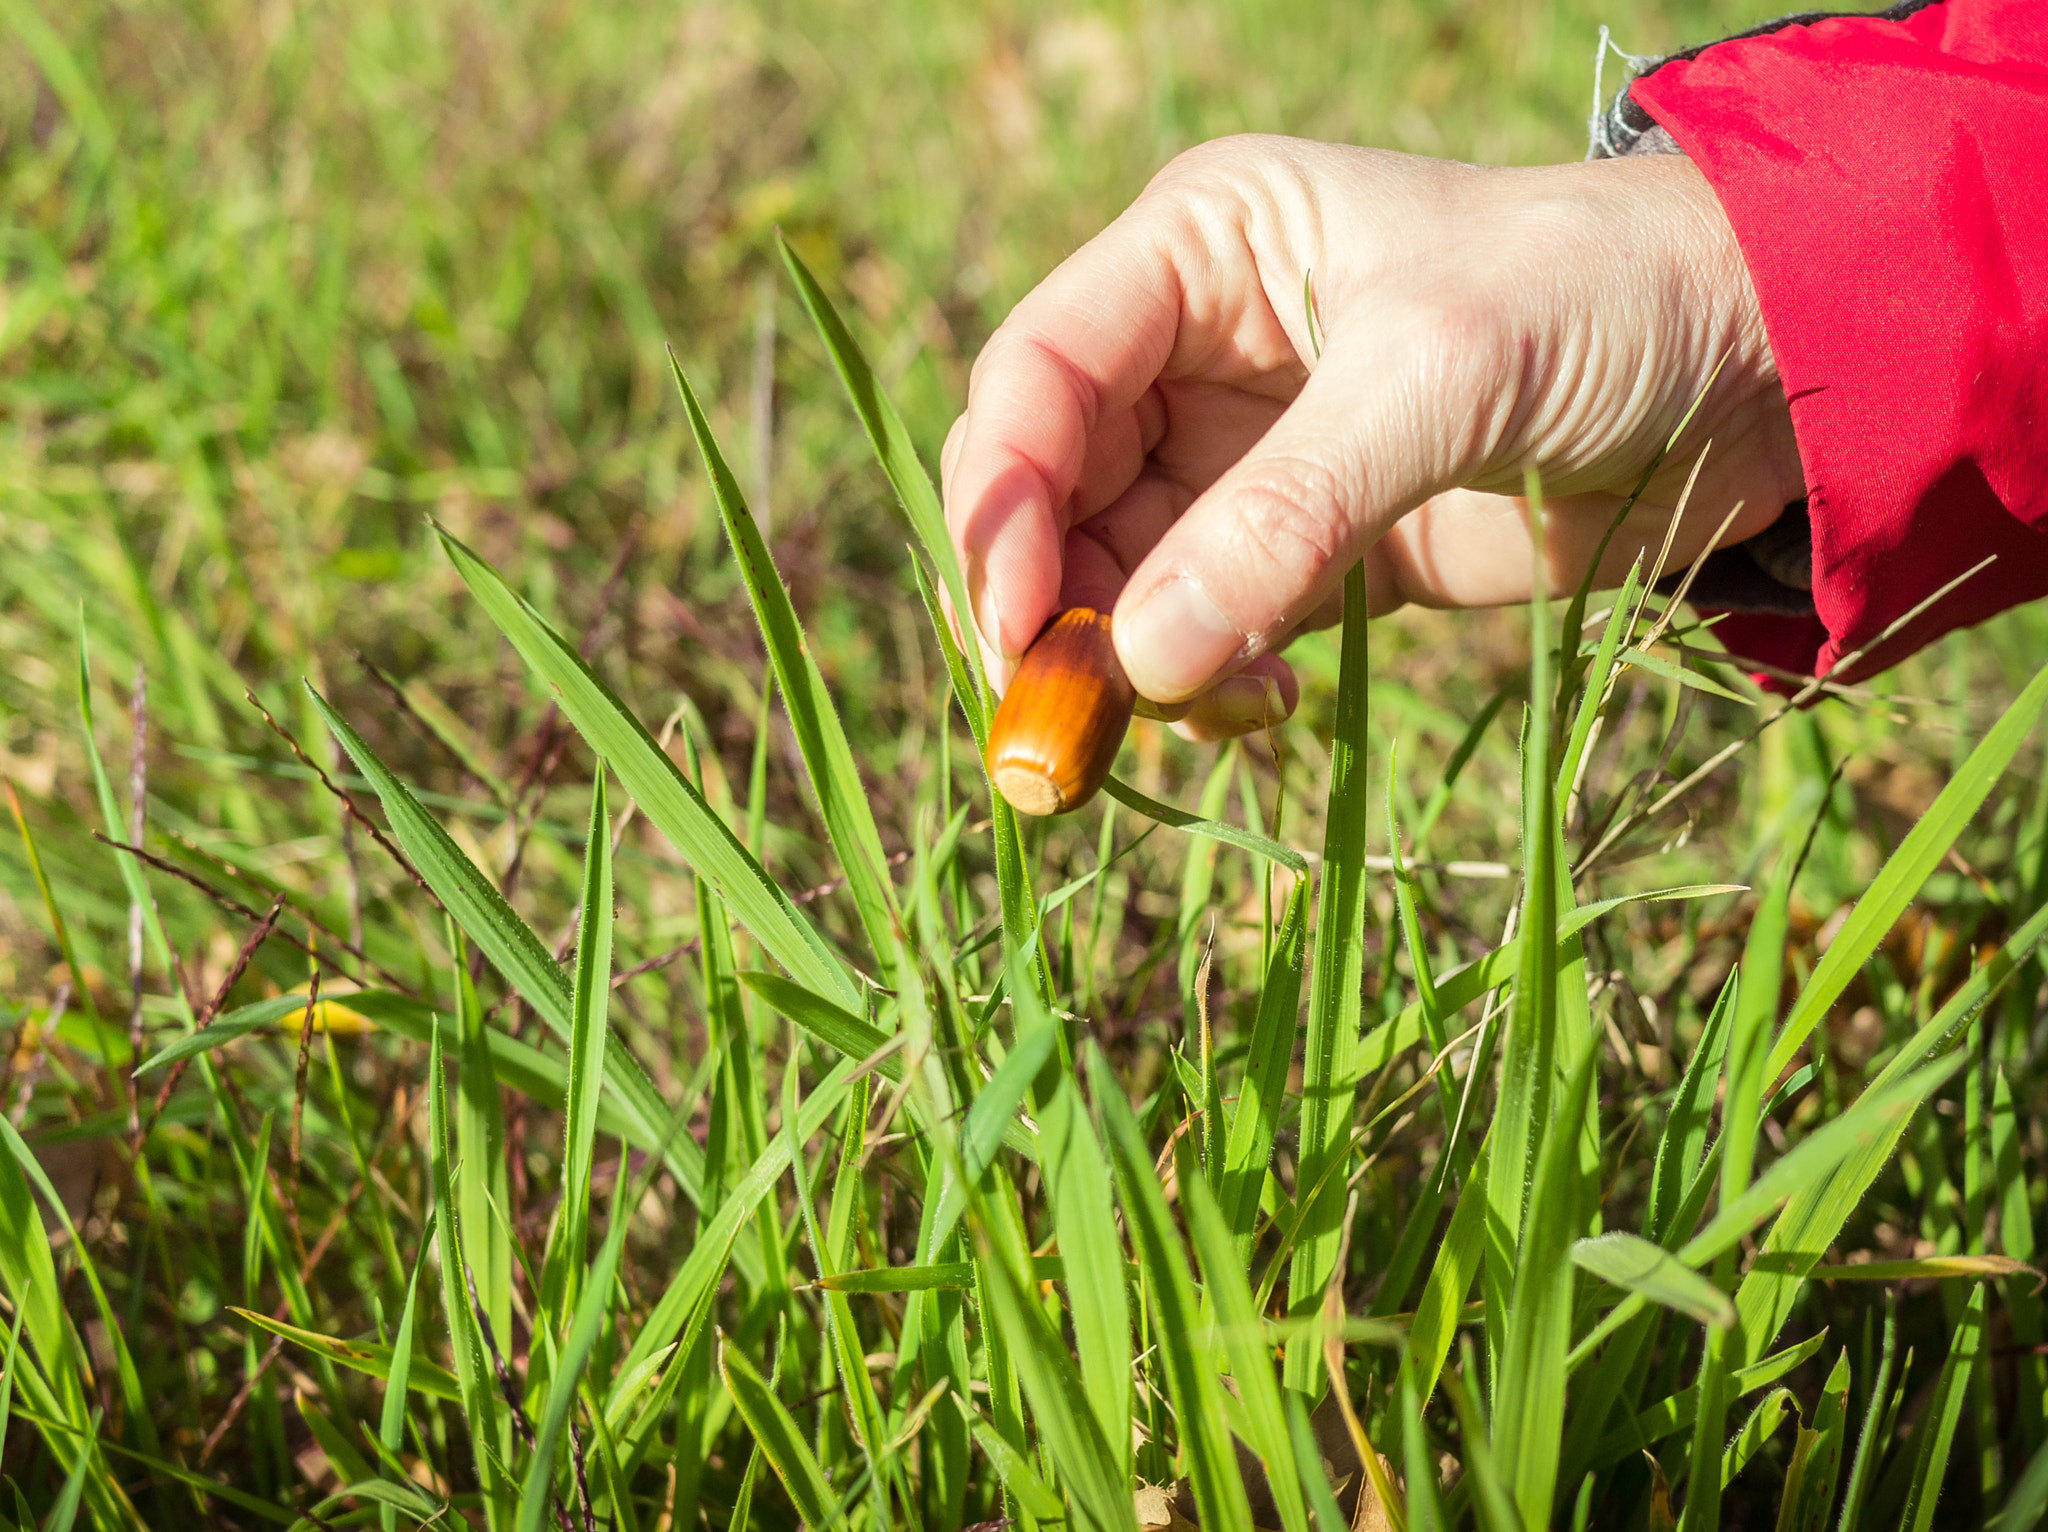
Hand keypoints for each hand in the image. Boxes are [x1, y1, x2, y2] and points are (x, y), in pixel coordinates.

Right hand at [942, 136, 1805, 739]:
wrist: (1755, 369)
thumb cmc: (1601, 303)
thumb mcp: (1437, 379)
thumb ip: (1283, 516)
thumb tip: (1138, 666)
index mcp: (1201, 250)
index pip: (1039, 374)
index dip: (1001, 497)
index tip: (1011, 620)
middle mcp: (1196, 351)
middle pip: (1054, 491)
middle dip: (1049, 604)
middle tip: (1060, 719)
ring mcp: (1245, 458)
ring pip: (1117, 577)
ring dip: (1127, 663)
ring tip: (1194, 712)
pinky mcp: (1306, 552)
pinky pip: (1202, 631)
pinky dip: (1202, 685)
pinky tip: (1261, 705)